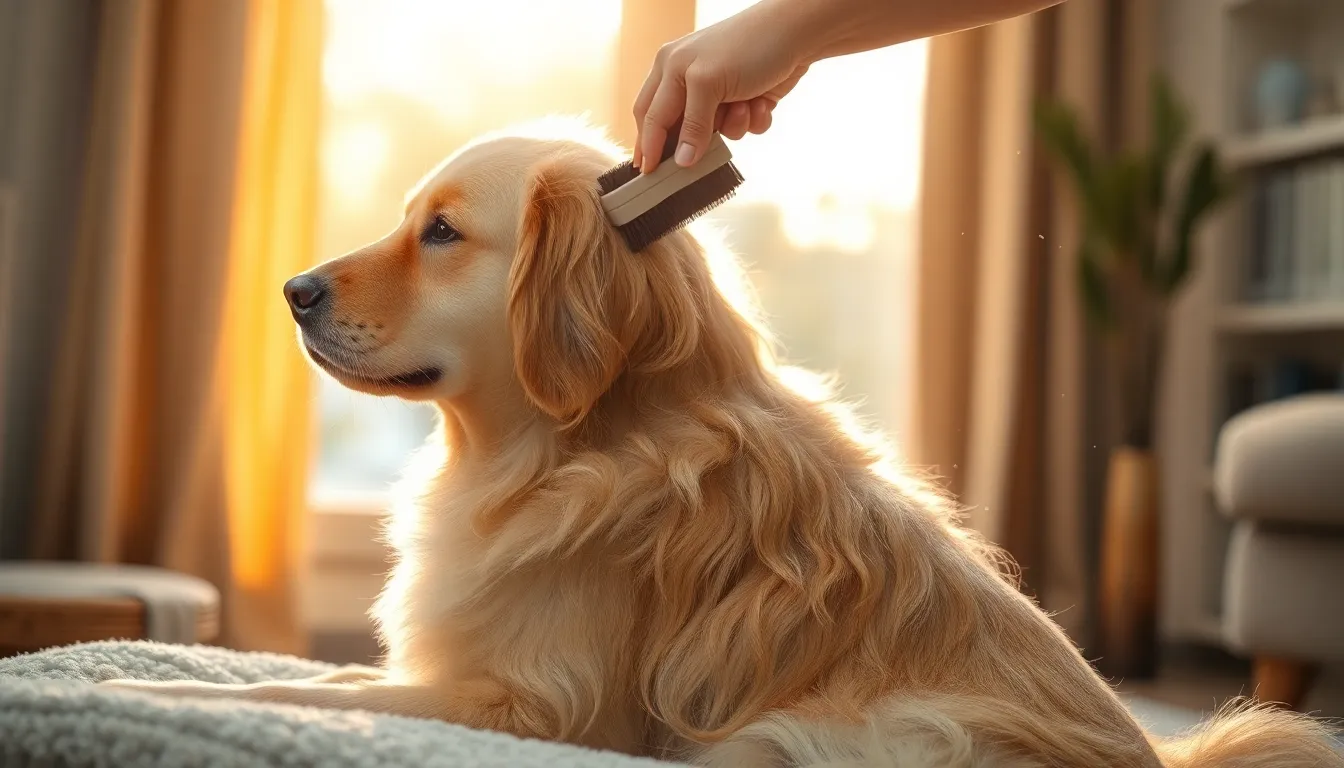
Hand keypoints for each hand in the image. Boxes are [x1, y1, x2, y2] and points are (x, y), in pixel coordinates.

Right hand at [632, 0, 809, 172]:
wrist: (799, 33)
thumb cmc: (748, 45)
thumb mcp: (709, 82)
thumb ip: (692, 124)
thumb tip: (682, 161)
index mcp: (670, 68)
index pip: (650, 115)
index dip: (647, 145)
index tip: (648, 174)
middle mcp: (689, 80)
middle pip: (677, 128)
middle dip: (692, 140)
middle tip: (695, 161)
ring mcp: (718, 93)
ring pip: (713, 133)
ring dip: (732, 126)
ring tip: (745, 105)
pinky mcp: (743, 101)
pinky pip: (739, 129)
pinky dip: (752, 120)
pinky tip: (762, 101)